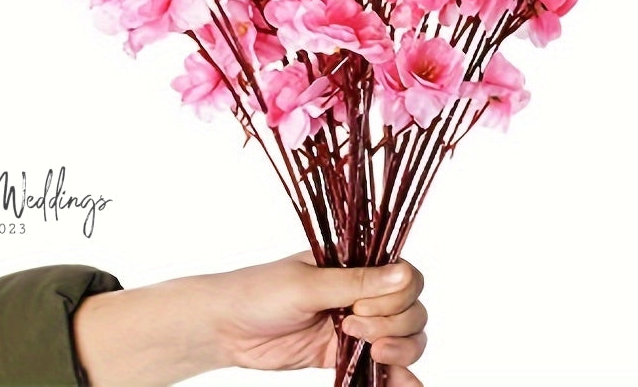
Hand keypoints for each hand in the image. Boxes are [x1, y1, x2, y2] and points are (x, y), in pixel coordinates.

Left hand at [73, 252, 427, 386]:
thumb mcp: (308, 285)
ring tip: (372, 354)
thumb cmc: (259, 292)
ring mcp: (356, 324)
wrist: (226, 329)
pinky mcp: (345, 355)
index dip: (396, 297)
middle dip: (393, 324)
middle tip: (351, 328)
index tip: (362, 309)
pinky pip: (384, 367)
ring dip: (400, 349)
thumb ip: (357, 284)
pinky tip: (405, 385)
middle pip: (411, 309)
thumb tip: (404, 274)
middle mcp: (361, 292)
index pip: (406, 277)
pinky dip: (399, 376)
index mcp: (355, 263)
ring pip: (406, 337)